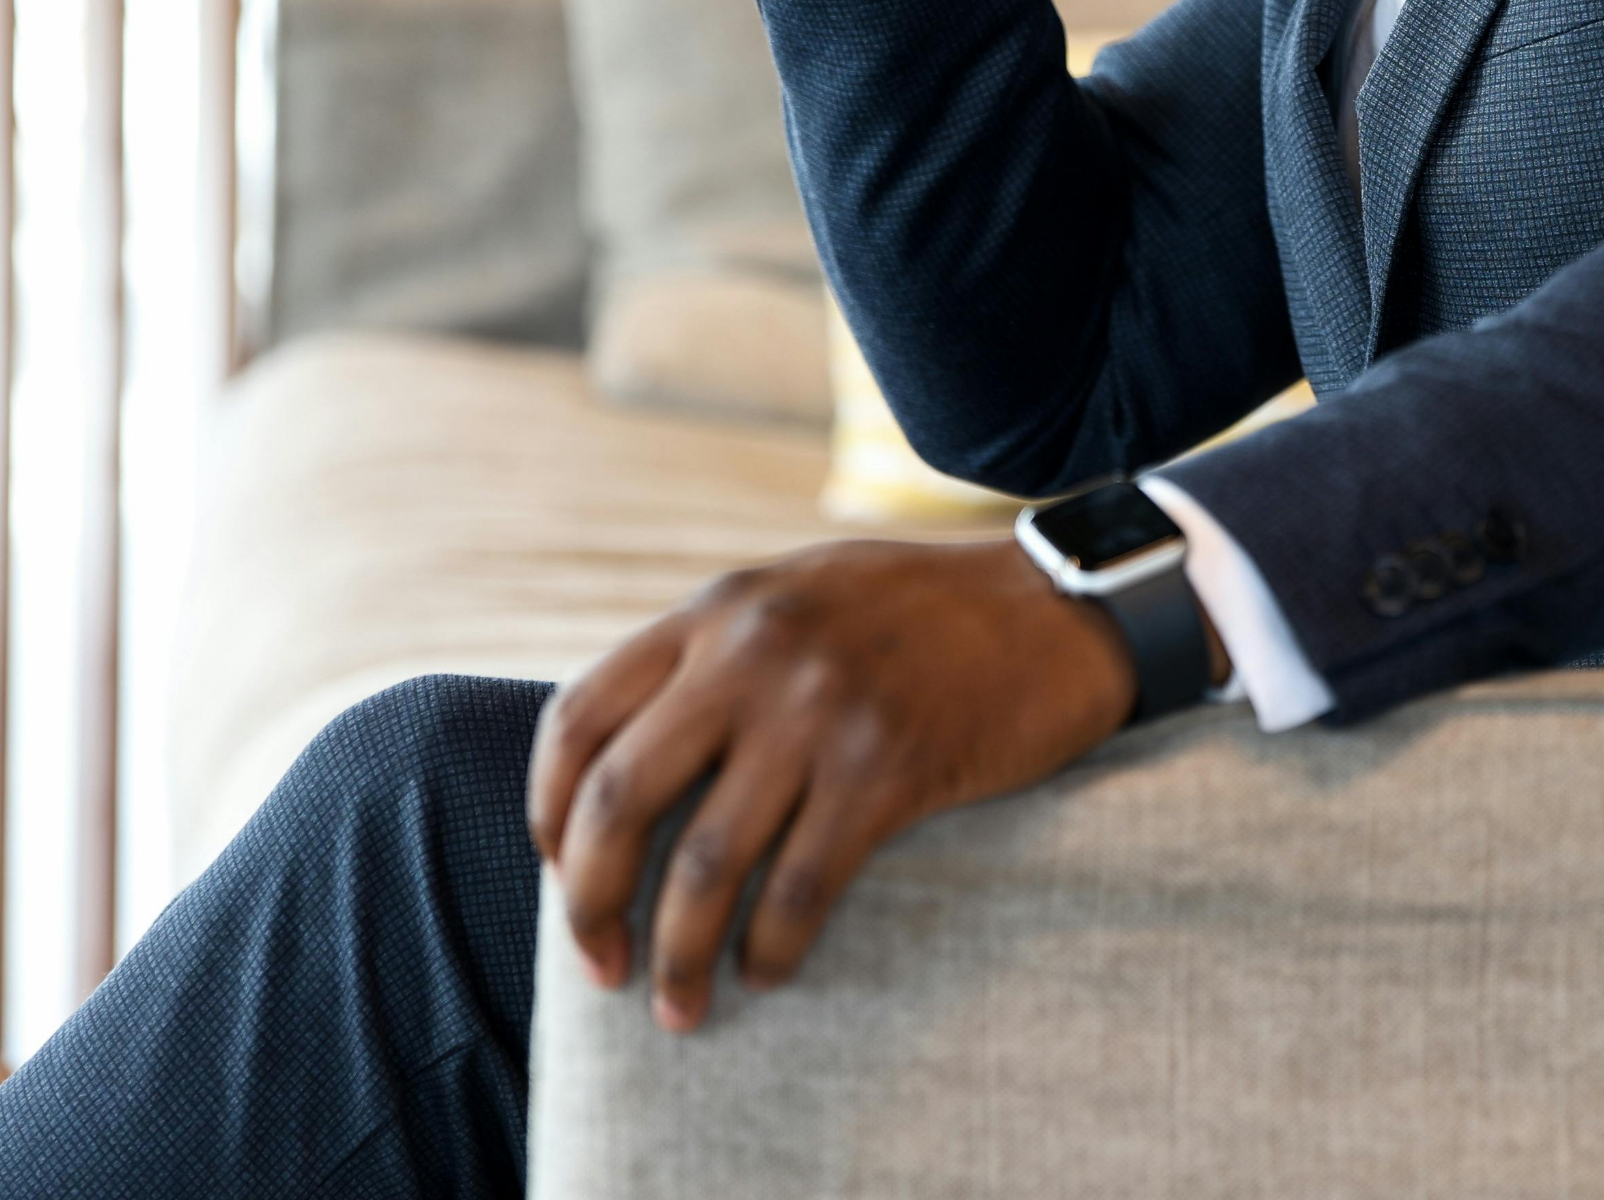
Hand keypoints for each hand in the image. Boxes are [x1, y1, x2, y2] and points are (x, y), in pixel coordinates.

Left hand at [527, 539, 1135, 1024]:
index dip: (546, 811)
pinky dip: (770, 949)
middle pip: (619, 798)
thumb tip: (624, 764)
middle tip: (598, 963)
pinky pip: (800, 888)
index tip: (556, 872)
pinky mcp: (890, 767)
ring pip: (704, 863)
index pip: (579, 716)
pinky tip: (766, 972)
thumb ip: (714, 655)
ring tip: (674, 1006)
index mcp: (717, 610)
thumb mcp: (795, 597)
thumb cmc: (922, 613)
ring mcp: (821, 709)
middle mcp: (752, 652)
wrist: (1057, 609)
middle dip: (588, 901)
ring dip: (676, 954)